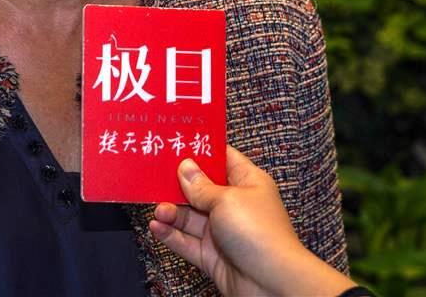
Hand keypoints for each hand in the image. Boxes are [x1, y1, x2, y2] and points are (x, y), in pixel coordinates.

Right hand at [149, 145, 354, 296]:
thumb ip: (201, 186)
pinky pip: (187, 241)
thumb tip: (185, 167)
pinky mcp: (212, 255)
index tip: (177, 141)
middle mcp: (234, 205)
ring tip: (159, 210)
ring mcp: (222, 232)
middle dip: (178, 184)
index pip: (223, 159)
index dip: (201, 150)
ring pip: (190, 216)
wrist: (271, 283)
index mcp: (247, 183)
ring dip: (172, 211)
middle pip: (201, 189)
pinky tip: (156, 227)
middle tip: (154, 176)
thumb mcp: (227, 199)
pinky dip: (171, 234)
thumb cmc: (257, 232)